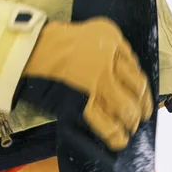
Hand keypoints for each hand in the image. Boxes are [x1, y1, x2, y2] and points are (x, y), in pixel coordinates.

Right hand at [21, 17, 151, 150]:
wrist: (29, 50)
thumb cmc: (55, 39)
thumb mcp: (91, 30)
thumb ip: (111, 46)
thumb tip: (127, 66)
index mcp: (111, 41)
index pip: (135, 69)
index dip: (141, 87)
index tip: (141, 95)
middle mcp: (109, 62)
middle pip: (136, 89)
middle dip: (142, 106)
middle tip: (141, 116)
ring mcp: (96, 84)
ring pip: (126, 108)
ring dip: (131, 121)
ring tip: (130, 128)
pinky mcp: (82, 103)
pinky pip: (106, 124)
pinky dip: (116, 135)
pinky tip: (120, 141)